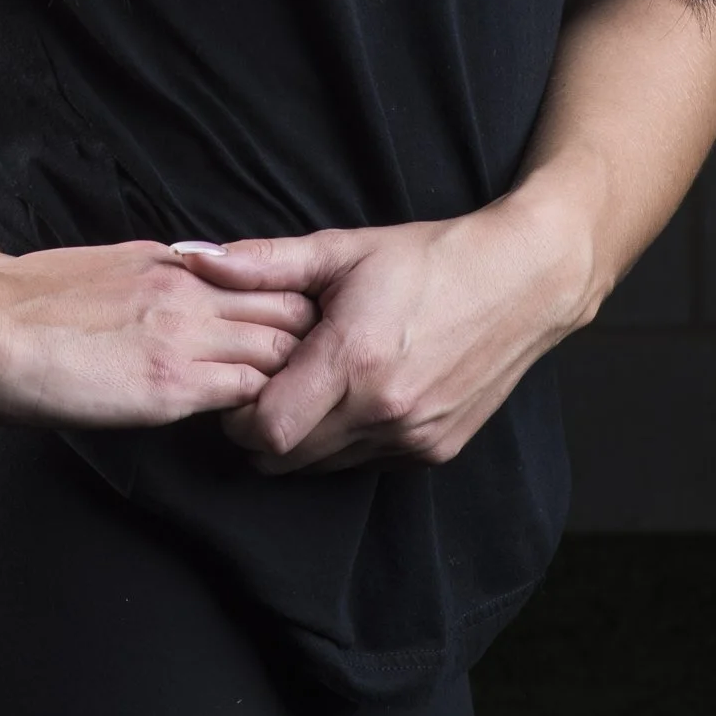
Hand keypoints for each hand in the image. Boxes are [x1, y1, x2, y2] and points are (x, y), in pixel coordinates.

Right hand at [0, 203, 317, 432]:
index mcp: (155, 259)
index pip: (249, 273)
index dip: (264, 306)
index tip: (258, 334)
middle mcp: (184, 288)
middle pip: (285, 303)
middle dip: (298, 338)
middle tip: (291, 375)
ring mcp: (184, 333)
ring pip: (284, 346)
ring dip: (285, 378)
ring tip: (276, 408)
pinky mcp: (176, 384)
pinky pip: (253, 392)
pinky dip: (258, 412)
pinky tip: (243, 427)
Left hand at [174, 192, 598, 475]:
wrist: (522, 281)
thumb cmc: (428, 258)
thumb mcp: (342, 249)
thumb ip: (264, 262)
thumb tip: (193, 258)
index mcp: (353, 361)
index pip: (265, 431)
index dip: (239, 415)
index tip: (243, 381)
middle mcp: (384, 411)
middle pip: (287, 457)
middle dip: (265, 429)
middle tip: (272, 382)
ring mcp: (413, 438)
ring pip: (325, 466)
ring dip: (308, 437)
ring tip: (317, 383)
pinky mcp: (436, 451)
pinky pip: (367, 463)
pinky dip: (349, 440)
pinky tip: (359, 394)